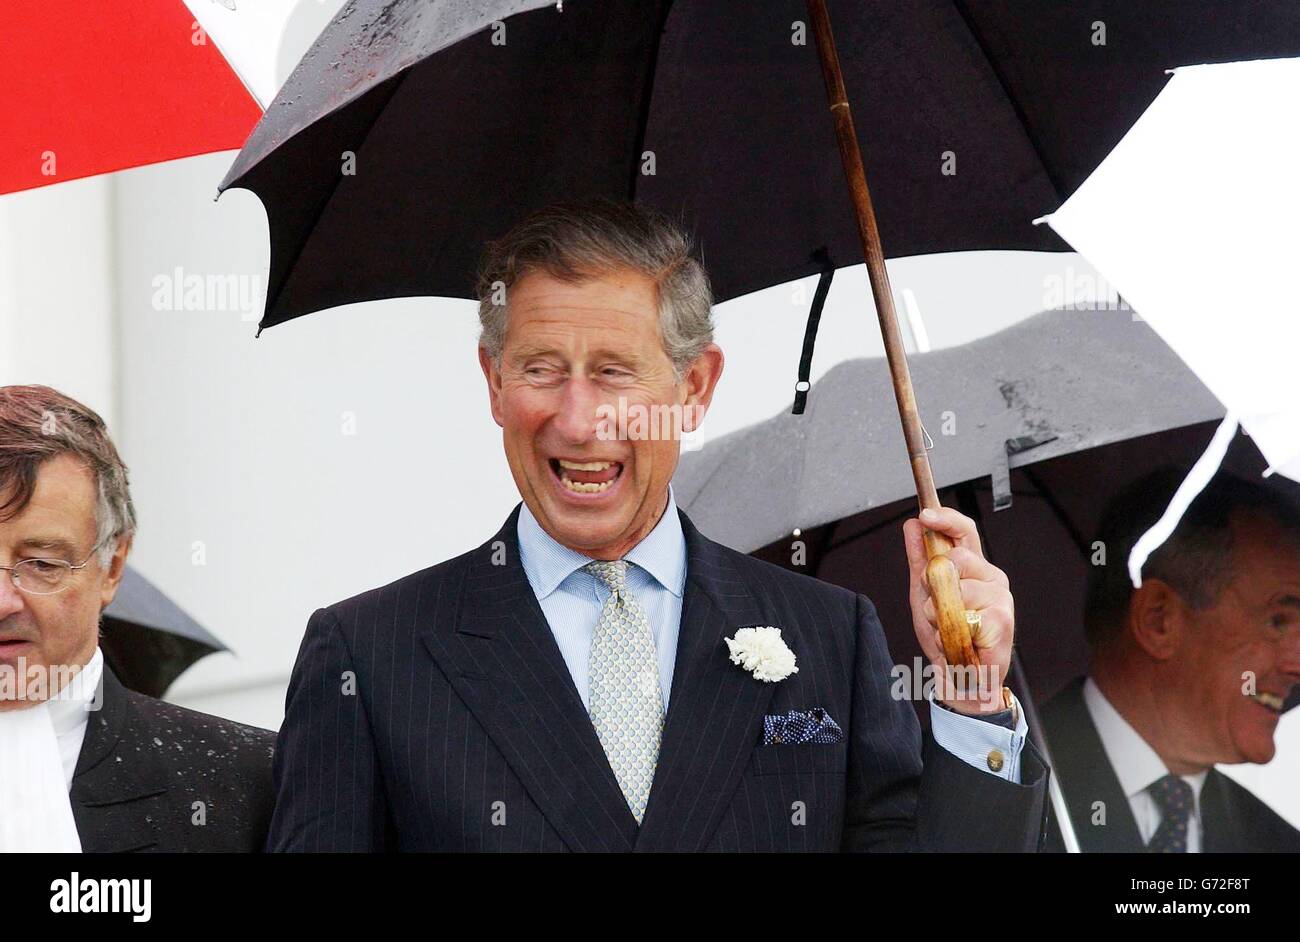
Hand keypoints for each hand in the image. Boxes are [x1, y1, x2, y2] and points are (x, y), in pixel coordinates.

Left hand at [902, 506, 1013, 715]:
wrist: (960, 678)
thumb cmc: (946, 635)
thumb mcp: (923, 593)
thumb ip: (919, 559)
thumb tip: (913, 524)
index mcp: (974, 567)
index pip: (964, 532)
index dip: (946, 519)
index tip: (925, 515)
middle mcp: (991, 578)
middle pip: (956, 558)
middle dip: (933, 584)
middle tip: (935, 608)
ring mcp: (1000, 599)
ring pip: (956, 590)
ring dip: (938, 614)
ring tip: (946, 630)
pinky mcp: (1003, 622)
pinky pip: (964, 616)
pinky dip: (950, 633)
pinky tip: (959, 643)